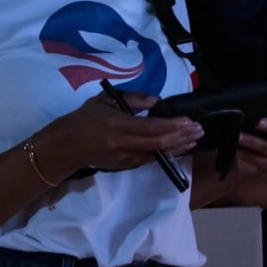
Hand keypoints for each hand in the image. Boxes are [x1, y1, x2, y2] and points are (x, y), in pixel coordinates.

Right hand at [37, 89, 203, 177]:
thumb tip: (157, 102)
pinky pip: (150, 159)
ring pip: (157, 154)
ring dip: (178, 146)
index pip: (151, 127)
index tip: (189, 120)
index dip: (173, 125)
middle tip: (199, 129)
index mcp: (117, 125)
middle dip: (181, 136)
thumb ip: (133, 99)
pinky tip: (179, 147)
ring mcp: (124, 158)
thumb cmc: (86, 118)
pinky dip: (167, 152)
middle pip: (158, 143)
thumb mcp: (106, 100)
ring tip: (195, 138)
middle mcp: (123, 144)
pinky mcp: (125, 166)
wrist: (67, 145)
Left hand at [230, 105, 266, 176]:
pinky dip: (245, 153)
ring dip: (254, 142)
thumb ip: (264, 108)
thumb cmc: (254, 126)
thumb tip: (254, 100)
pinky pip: (258, 161)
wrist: (243, 148)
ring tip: (240, 136)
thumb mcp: (260, 114)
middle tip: (260, 122)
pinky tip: (237, 148)